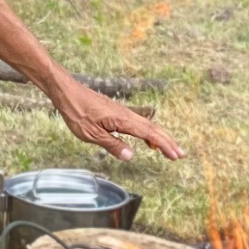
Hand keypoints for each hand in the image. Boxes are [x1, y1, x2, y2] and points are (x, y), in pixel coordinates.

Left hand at [53, 82, 184, 161]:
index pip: (149, 134)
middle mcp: (126, 114)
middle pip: (153, 128)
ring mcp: (122, 112)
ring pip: (146, 125)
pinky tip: (147, 140)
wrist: (67, 92)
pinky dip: (147, 132)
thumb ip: (112, 145)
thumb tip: (131, 156)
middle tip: (181, 154)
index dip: (164, 145)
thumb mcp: (92, 134)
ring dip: (159, 137)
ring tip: (169, 149)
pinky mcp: (116, 112)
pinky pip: (137, 123)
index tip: (175, 155)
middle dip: (168, 141)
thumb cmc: (77, 112)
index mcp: (122, 120)